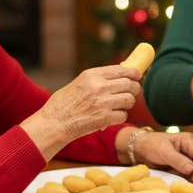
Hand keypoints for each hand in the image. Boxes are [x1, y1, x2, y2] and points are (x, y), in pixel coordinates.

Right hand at [22, 66, 140, 160]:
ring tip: (120, 105)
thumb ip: (98, 79)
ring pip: (129, 100)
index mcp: (92, 75)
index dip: (134, 73)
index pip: (121, 70)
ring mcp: (103, 103)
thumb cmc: (64, 103)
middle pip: (130, 84)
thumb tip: (121, 75)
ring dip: (128, 103)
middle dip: (134, 88)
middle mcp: (99, 87)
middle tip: (132, 92)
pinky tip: (112, 117)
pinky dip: (120, 116)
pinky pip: (123, 115)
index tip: (138, 75)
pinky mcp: (105, 118)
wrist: (54, 123)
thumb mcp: (79, 83)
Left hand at [131, 130, 192, 183]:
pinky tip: (186, 181)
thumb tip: (192, 169)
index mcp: (188, 140)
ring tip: (190, 183)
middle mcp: (191, 147)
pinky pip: (192, 171)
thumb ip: (178, 160)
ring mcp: (189, 156)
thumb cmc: (151, 146)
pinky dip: (191, 177)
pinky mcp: (184, 164)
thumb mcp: (164, 152)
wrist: (141, 148)